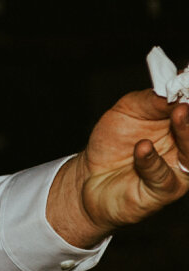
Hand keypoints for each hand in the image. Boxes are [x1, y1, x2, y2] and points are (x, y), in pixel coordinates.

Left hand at [49, 85, 188, 241]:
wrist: (91, 175)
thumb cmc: (115, 141)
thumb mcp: (130, 110)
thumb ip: (152, 100)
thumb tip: (172, 85)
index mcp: (179, 126)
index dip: (188, 92)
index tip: (186, 77)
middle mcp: (183, 150)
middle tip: (187, 98)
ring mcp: (175, 173)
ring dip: (186, 133)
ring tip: (179, 112)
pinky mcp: (159, 193)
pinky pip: (161, 178)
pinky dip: (152, 161)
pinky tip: (143, 147)